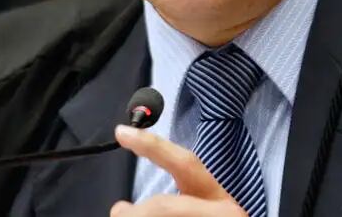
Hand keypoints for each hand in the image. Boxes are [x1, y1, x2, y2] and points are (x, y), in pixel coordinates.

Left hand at [110, 124, 247, 215]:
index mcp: (219, 203)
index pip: (185, 165)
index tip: (122, 132)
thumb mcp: (202, 214)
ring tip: (129, 216)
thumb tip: (120, 209)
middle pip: (159, 206)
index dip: (152, 146)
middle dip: (135, 214)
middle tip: (121, 213)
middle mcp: (221, 213)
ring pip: (151, 215)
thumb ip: (167, 206)